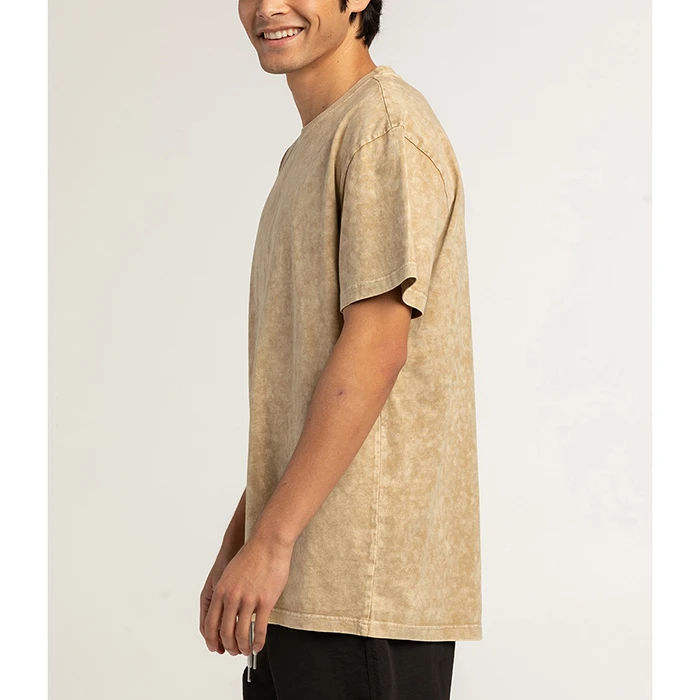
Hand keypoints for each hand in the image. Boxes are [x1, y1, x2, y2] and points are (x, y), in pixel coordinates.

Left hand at [202, 535, 292, 655]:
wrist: (268, 543)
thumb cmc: (251, 557)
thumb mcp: (229, 575)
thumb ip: (226, 593)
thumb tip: (226, 612)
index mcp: (220, 591)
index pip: (209, 625)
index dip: (212, 641)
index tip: (217, 648)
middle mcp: (231, 597)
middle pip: (224, 633)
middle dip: (228, 647)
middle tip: (233, 652)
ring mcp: (248, 600)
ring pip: (241, 635)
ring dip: (243, 647)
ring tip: (246, 651)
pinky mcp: (265, 601)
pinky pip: (259, 629)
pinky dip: (258, 642)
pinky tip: (258, 645)